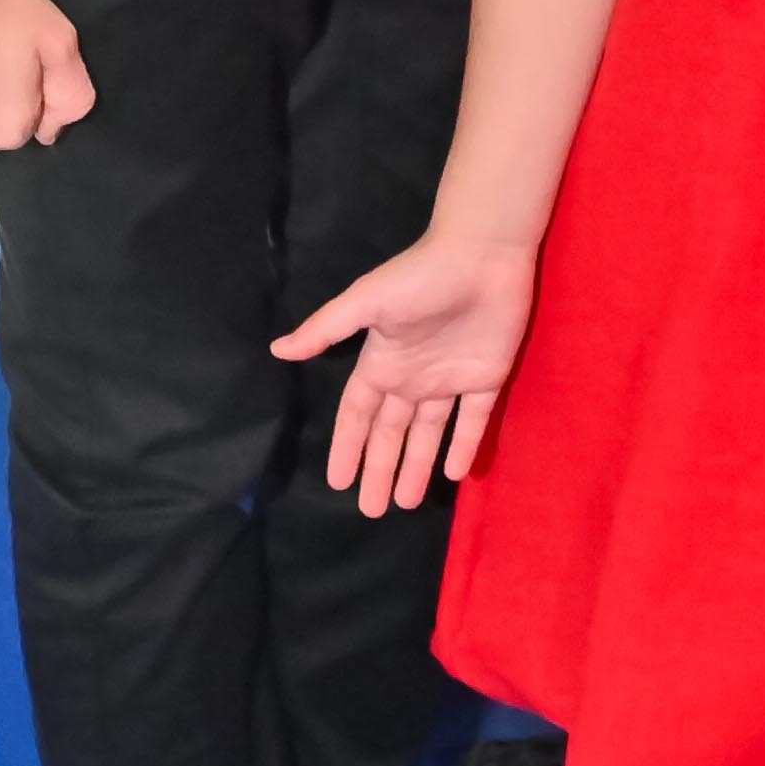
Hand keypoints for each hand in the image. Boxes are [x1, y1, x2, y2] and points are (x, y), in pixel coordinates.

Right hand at [271, 229, 539, 515]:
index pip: (358, 415)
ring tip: (407, 503)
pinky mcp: (486, 376)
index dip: (347, 447)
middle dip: (379, 469)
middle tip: (370, 511)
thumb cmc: (422, 277)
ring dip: (418, 466)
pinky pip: (473, 420)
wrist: (483, 254)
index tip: (336, 482)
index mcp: (383, 361)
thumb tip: (277, 350)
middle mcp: (413, 376)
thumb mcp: (366, 302)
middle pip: (390, 433)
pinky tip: (456, 474)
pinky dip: (465, 446)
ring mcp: (450, 377)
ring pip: (429, 434)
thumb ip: (327, 329)